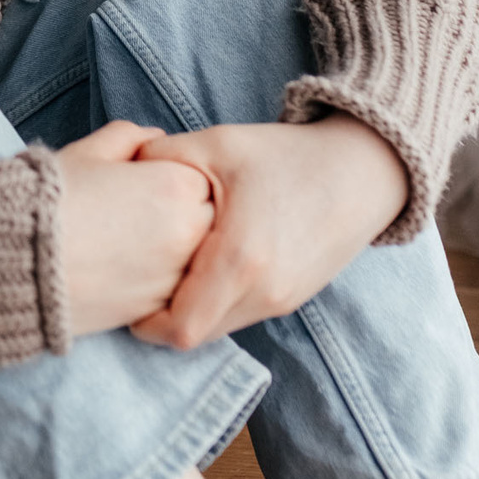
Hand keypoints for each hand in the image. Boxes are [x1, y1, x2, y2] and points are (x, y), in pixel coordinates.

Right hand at [56, 122, 217, 335]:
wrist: (15, 262)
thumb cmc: (49, 200)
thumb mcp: (88, 152)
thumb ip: (130, 137)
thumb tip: (154, 139)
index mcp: (178, 185)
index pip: (204, 175)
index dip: (174, 176)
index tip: (146, 182)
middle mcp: (190, 232)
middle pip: (211, 218)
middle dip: (186, 213)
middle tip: (143, 214)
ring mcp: (179, 274)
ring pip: (200, 258)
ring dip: (180, 249)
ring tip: (134, 242)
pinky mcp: (160, 309)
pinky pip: (180, 289)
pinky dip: (165, 278)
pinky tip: (130, 268)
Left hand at [129, 114, 408, 348]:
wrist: (361, 170)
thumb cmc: (284, 154)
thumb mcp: (215, 143)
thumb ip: (158, 160)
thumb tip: (117, 175)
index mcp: (241, 258)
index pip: (180, 328)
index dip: (145, 322)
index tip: (127, 295)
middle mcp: (265, 292)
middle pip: (195, 335)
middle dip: (161, 318)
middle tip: (140, 283)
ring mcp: (282, 301)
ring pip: (218, 329)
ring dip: (190, 311)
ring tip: (171, 272)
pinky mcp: (292, 299)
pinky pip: (240, 317)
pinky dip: (216, 304)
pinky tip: (203, 269)